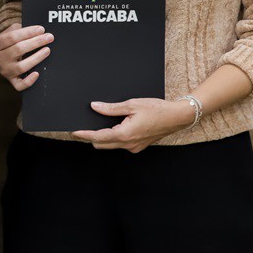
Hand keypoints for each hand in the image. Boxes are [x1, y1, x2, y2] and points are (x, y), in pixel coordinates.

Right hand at [0, 24, 52, 91]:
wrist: (2, 54)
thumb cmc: (9, 41)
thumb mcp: (9, 32)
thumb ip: (19, 29)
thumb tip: (38, 30)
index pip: (12, 37)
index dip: (28, 32)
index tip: (41, 29)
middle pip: (18, 50)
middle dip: (36, 42)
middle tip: (49, 37)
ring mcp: (4, 71)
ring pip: (21, 67)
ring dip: (36, 57)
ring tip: (47, 50)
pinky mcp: (11, 80)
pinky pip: (19, 85)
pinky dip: (29, 80)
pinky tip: (37, 73)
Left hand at [72, 97, 195, 152]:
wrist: (178, 117)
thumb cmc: (157, 109)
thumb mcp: (131, 105)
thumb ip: (111, 108)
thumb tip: (94, 106)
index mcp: (125, 134)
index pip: (98, 137)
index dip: (84, 134)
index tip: (74, 132)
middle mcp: (129, 144)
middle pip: (102, 144)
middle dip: (91, 137)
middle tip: (82, 127)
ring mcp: (134, 146)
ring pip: (111, 145)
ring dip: (102, 138)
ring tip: (96, 126)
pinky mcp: (139, 146)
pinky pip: (121, 144)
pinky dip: (113, 138)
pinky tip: (113, 128)